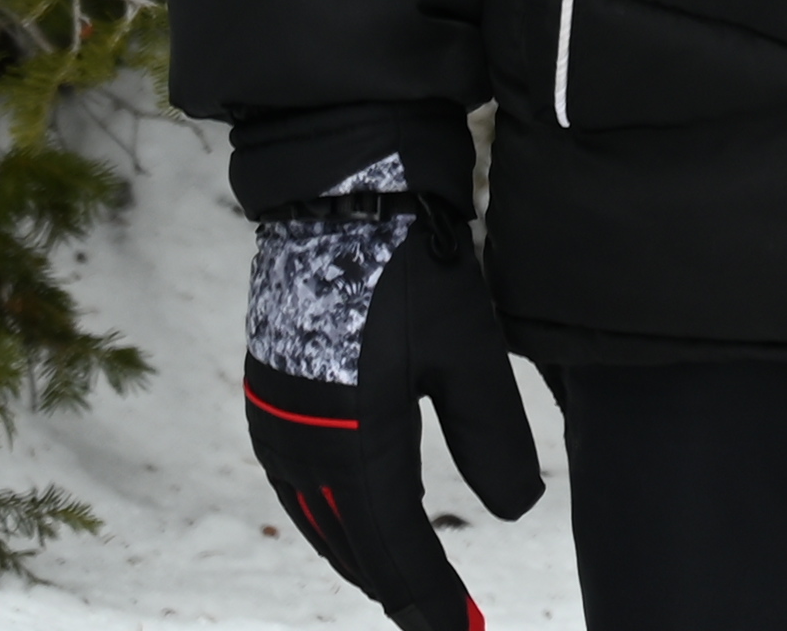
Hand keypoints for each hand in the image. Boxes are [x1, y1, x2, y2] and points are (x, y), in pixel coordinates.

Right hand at [242, 176, 542, 630]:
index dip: (429, 596)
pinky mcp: (269, 400)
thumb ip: (493, 437)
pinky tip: (356, 521)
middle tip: (441, 622)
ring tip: (405, 588)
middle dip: (398, 587)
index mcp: (353, 441)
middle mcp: (302, 446)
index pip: (395, 548)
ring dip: (362, 557)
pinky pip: (299, 488)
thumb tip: (517, 512)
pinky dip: (331, 519)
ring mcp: (277, 424)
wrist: (340, 198)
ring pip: (320, 521)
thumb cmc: (412, 269)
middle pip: (353, 545)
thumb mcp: (470, 352)